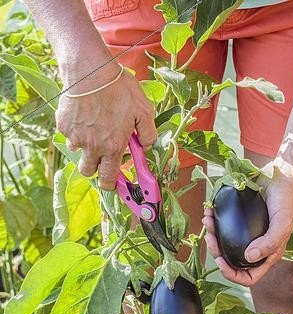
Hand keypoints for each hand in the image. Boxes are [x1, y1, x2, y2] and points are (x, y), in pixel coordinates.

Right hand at [56, 62, 156, 189]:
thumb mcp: (144, 110)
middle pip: (88, 172)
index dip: (111, 185)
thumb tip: (147, 146)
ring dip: (85, 147)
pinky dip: (75, 130)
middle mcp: (92, 147)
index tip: (113, 182)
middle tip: (102, 155)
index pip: (108, 179)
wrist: (90, 69)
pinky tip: (84, 115)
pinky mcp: (63, 125)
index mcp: (112, 147)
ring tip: (94, 129)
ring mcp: (75, 136)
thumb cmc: (119, 89)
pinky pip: (69, 134)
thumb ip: (148, 134)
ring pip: (77, 152)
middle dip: (95, 169)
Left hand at [203, 172, 292, 285]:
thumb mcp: (283, 224)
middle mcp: (255, 247)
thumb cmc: (286, 201)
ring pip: (224, 244)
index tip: (220, 262)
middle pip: (231, 261)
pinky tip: (210, 212)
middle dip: (216, 252)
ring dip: (212, 235)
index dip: (232, 275)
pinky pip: (222, 226)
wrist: (283, 175)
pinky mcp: (238, 220)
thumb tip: (248, 257)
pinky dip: (213, 221)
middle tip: (210, 237)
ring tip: (207, 221)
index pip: (249, 277)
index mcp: (267, 255)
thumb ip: (270, 243)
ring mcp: (246, 234)